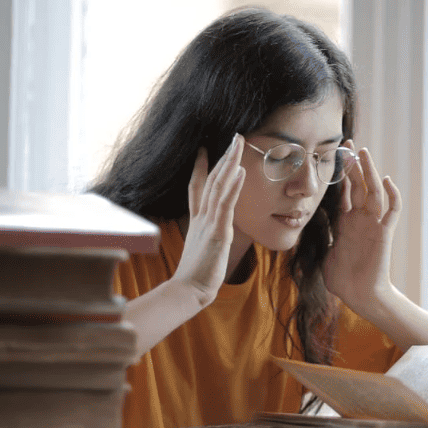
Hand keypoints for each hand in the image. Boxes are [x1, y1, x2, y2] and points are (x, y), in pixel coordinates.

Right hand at [172, 134, 245, 305]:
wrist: (188, 291)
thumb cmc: (196, 276)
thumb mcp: (201, 251)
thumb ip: (206, 238)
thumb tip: (210, 237)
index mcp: (198, 220)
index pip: (197, 188)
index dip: (201, 168)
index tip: (204, 150)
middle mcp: (202, 217)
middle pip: (212, 180)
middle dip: (223, 157)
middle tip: (234, 137)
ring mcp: (209, 222)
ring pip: (219, 186)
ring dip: (229, 163)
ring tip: (238, 143)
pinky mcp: (218, 232)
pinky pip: (226, 205)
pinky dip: (233, 186)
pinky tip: (240, 171)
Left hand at [322, 140, 401, 309]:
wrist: (359, 296)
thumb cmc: (343, 278)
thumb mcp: (324, 251)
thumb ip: (319, 234)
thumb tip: (302, 223)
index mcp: (346, 222)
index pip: (344, 191)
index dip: (340, 173)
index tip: (334, 154)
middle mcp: (361, 219)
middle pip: (359, 185)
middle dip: (354, 164)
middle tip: (348, 144)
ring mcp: (373, 224)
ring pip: (374, 191)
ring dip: (370, 172)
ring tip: (364, 153)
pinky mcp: (384, 234)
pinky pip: (392, 211)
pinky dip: (392, 196)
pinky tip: (386, 181)